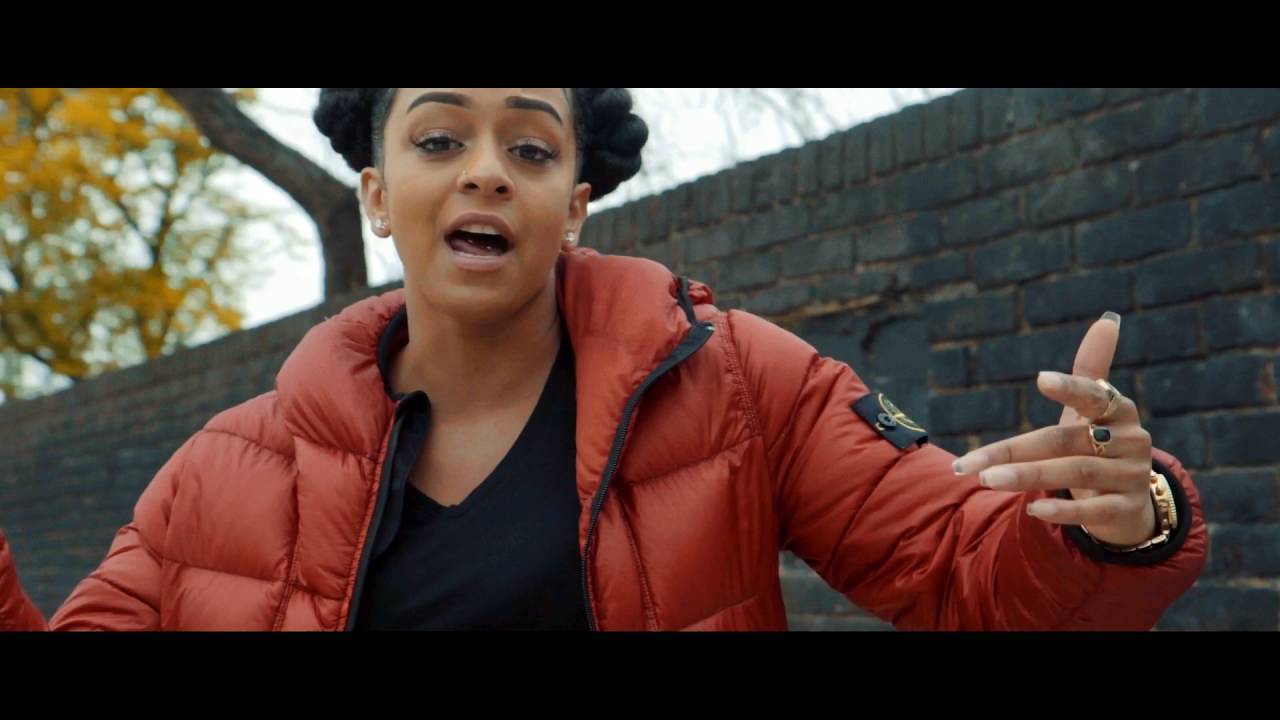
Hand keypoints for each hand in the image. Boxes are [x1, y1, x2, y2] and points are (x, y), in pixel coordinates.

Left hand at [951, 313, 1157, 546]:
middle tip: (972, 464)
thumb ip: (1091, 368)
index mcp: (1120, 411)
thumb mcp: (1092, 410)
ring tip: (988, 481)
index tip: (1041, 379)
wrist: (1130, 503)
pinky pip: (1092, 511)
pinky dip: (1062, 511)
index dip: (1070, 387)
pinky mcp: (1126, 510)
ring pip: (1076, 474)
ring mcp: (1131, 477)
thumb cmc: (1100, 446)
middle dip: (1016, 451)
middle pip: (1065, 440)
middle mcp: (1130, 442)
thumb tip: (1107, 319)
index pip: (1094, 396)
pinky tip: (1031, 510)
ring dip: (1029, 476)